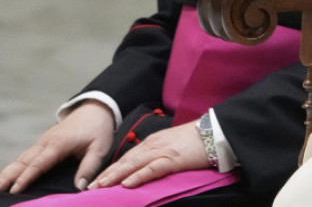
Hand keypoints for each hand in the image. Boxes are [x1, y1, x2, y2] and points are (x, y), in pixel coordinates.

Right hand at [0, 100, 113, 193]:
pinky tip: (9, 175)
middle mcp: (47, 142)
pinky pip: (27, 155)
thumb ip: (89, 167)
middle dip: (8, 176)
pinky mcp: (44, 142)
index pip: (39, 163)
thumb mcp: (99, 148)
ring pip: (22, 158)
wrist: (97, 109)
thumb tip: (80, 187)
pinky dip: (16, 165)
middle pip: (24, 161)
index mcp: (59, 144)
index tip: (15, 190)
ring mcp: (43, 141)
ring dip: (9, 171)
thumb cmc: (99, 129)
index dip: (26, 178)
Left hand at [88, 120, 209, 189]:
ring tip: (101, 186)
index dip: (111, 169)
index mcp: (153, 142)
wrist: (214, 131)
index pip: (127, 157)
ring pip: (134, 165)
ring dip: (115, 176)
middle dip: (107, 174)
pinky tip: (127, 183)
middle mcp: (153, 145)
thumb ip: (158, 153)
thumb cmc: (196, 140)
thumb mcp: (172, 144)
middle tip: (91, 187)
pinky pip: (152, 169)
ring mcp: (162, 151)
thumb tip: (145, 167)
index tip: (97, 180)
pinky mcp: (173, 159)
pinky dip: (138, 176)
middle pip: (126, 161)